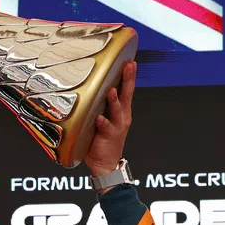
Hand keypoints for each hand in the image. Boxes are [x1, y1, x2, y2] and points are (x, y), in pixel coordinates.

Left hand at [84, 60, 136, 181]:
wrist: (106, 162)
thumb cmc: (104, 139)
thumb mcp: (106, 118)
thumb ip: (103, 105)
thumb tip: (95, 88)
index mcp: (122, 111)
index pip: (127, 90)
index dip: (129, 76)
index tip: (130, 62)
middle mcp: (122, 117)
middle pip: (126, 95)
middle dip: (128, 81)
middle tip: (128, 67)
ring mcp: (116, 126)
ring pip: (117, 111)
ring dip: (114, 101)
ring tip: (112, 91)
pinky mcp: (107, 137)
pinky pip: (105, 128)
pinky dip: (102, 122)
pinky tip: (98, 118)